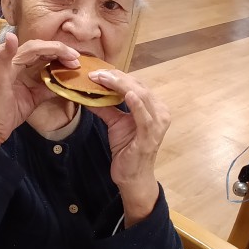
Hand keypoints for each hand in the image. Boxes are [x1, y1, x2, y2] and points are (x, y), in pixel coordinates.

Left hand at [0, 33, 79, 147]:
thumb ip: (4, 58)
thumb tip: (11, 35)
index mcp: (12, 62)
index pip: (36, 48)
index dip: (54, 48)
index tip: (71, 54)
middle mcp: (20, 67)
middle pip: (43, 54)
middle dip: (60, 54)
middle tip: (77, 60)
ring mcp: (27, 80)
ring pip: (47, 66)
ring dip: (61, 65)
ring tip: (76, 67)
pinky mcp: (32, 94)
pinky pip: (48, 84)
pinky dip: (59, 82)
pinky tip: (70, 82)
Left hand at [88, 69, 170, 225]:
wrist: (132, 176)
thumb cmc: (127, 150)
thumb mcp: (115, 123)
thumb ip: (105, 107)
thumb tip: (88, 93)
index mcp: (154, 107)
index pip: (135, 84)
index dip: (117, 76)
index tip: (97, 71)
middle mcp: (160, 112)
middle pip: (138, 86)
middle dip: (116, 78)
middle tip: (95, 72)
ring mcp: (157, 124)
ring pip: (140, 96)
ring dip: (121, 85)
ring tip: (104, 78)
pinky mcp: (150, 136)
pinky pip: (144, 117)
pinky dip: (136, 104)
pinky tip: (126, 94)